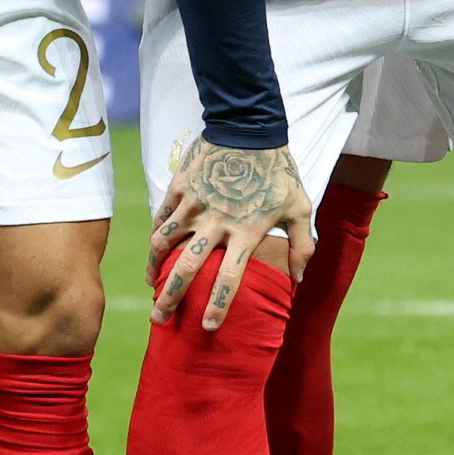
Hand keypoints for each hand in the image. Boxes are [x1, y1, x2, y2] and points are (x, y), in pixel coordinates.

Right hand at [152, 136, 313, 328]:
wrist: (249, 127)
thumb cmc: (277, 170)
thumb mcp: (300, 206)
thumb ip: (301, 245)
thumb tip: (299, 280)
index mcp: (246, 231)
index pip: (229, 278)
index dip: (218, 305)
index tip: (209, 327)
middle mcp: (215, 223)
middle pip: (186, 268)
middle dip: (171, 298)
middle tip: (159, 319)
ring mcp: (193, 205)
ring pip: (163, 244)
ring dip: (154, 268)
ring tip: (152, 286)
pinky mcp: (179, 189)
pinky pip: (161, 219)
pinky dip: (155, 238)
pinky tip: (154, 252)